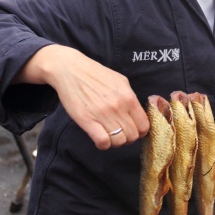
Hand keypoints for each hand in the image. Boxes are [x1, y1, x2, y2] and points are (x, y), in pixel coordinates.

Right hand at [13, 45, 149, 149]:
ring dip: (116, 142)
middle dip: (128, 138)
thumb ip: (130, 97)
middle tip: (120, 133)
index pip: (144, 125)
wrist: (70, 69)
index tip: (135, 131)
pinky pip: (103, 142)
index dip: (141, 131)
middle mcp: (118, 107)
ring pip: (119, 141)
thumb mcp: (120, 80)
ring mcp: (103, 115)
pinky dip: (104, 145)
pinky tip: (101, 139)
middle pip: (132, 136)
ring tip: (110, 136)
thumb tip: (137, 113)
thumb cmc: (95, 74)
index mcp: (128, 97)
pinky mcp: (87, 121)